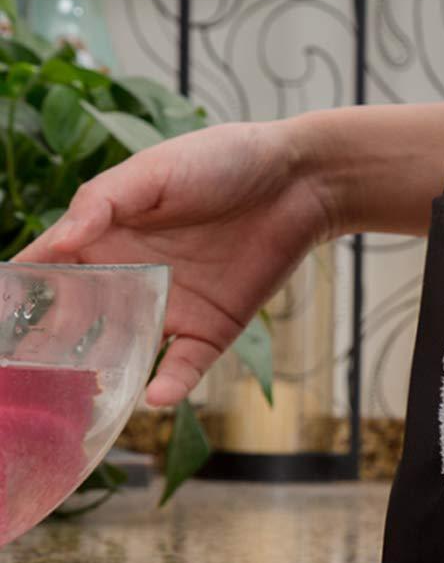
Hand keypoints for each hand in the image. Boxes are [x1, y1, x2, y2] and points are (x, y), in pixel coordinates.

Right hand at [15, 119, 335, 405]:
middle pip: (83, 318)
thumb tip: (57, 242)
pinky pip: (186, 365)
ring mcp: (173, 306)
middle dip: (52, 345)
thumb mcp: (154, 171)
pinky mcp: (214, 329)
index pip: (54, 266)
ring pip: (128, 350)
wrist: (298, 182)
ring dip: (104, 374)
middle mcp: (134, 275)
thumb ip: (102, 203)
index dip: (23, 288)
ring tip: (76, 401)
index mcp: (109, 233)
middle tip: (24, 374)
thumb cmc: (222, 160)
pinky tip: (152, 399)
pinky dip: (171, 385)